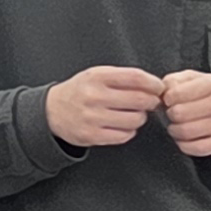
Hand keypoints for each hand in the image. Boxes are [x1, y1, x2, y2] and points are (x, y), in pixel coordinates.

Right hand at [40, 64, 164, 149]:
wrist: (51, 110)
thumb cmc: (79, 91)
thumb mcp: (96, 74)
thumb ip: (123, 77)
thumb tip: (154, 86)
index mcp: (97, 76)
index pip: (136, 78)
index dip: (153, 83)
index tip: (159, 87)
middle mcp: (94, 96)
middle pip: (139, 100)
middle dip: (151, 102)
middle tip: (151, 102)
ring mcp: (92, 117)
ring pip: (135, 120)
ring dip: (140, 118)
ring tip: (134, 114)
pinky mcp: (91, 135)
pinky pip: (124, 135)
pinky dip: (129, 131)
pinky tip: (123, 125)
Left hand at [157, 68, 210, 159]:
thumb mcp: (199, 79)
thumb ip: (177, 80)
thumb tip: (161, 90)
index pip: (176, 93)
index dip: (167, 99)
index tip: (169, 101)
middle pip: (178, 114)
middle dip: (170, 115)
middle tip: (173, 114)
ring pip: (185, 132)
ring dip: (174, 131)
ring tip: (176, 126)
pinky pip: (194, 148)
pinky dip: (184, 145)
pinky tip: (184, 138)